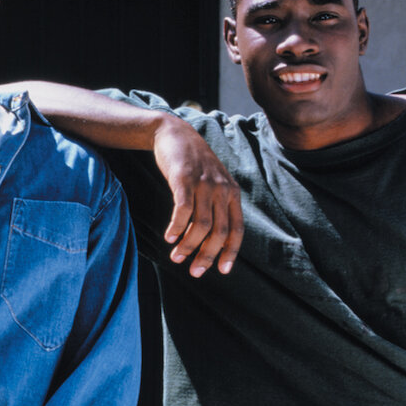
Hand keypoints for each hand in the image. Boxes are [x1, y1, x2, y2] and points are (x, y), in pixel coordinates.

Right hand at [151, 115, 242, 275]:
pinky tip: (168, 237)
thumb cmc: (192, 164)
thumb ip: (217, 205)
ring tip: (176, 257)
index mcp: (232, 193)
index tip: (221, 271)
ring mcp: (204, 184)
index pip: (237, 229)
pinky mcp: (184, 179)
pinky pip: (182, 210)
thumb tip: (212, 238)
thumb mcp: (213, 182)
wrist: (175, 134)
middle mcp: (222, 190)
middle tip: (194, 272)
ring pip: (201, 225)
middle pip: (219, 232)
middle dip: (207, 256)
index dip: (230, 252)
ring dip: (188, 245)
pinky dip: (176, 227)